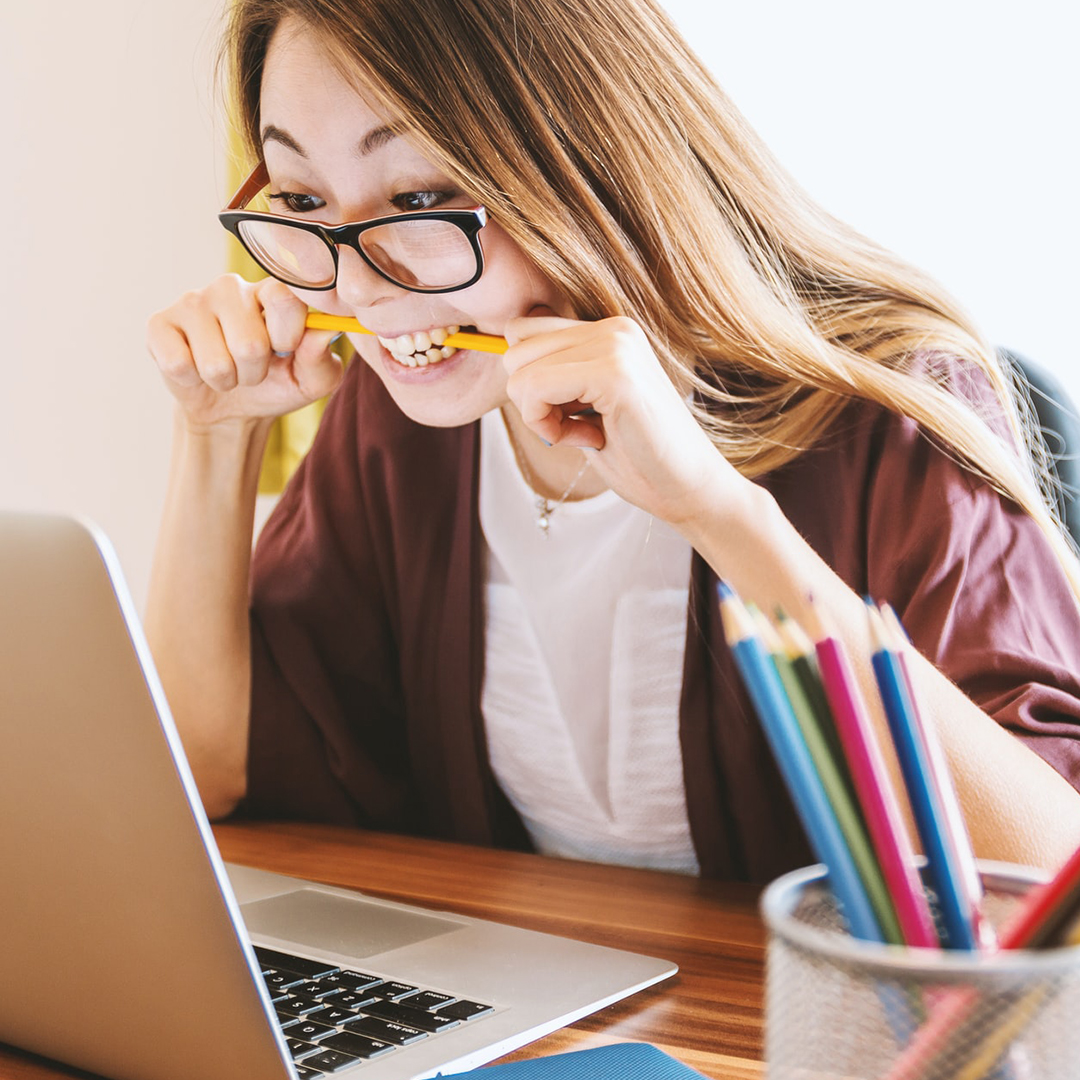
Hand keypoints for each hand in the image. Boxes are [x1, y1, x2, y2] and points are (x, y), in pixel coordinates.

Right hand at [146, 273, 343, 430]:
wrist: (231, 409)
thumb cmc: (276, 384)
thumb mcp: (310, 380)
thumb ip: (321, 357)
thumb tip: (325, 331)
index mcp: (271, 291)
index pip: (284, 299)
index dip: (287, 336)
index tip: (285, 350)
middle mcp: (231, 287)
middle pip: (249, 343)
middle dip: (254, 372)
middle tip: (251, 370)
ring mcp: (192, 301)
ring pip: (215, 362)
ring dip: (226, 380)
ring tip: (226, 372)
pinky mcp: (160, 323)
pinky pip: (178, 364)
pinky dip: (192, 381)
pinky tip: (195, 369)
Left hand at [503, 310, 747, 529]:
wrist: (689, 489)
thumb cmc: (638, 456)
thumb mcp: (585, 406)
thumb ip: (555, 377)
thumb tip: (504, 356)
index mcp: (609, 331)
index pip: (523, 332)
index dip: (529, 383)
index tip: (567, 415)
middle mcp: (613, 328)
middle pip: (514, 349)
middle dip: (531, 400)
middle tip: (575, 428)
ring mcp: (616, 345)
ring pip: (519, 370)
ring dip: (539, 415)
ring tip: (586, 432)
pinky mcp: (615, 373)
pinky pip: (535, 388)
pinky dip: (546, 425)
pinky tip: (588, 439)